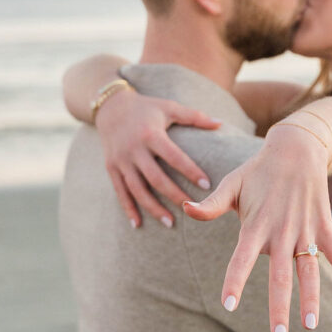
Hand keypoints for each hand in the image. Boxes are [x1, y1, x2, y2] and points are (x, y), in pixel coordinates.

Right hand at [95, 87, 220, 227]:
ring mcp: (121, 161)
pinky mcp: (111, 168)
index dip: (190, 171)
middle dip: (174, 195)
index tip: (207, 186)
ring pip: (137, 189)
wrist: (111, 108)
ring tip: (171, 223)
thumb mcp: (169, 107)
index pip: (174, 156)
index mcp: (150, 135)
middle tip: (192, 209)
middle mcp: (134, 149)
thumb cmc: (147, 108)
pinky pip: (120, 192)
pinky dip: (128, 209)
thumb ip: (195, 117)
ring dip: (153, 208)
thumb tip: (221, 123)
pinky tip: (138, 224)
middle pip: (156, 178)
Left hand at [182, 126, 331, 331]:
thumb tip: (184, 209)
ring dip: (311, 299)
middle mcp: (281, 232)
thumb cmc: (258, 171)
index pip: (241, 259)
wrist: (296, 148)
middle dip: (279, 307)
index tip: (228, 306)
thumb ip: (211, 204)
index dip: (234, 281)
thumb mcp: (231, 184)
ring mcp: (305, 231)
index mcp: (255, 226)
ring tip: (311, 326)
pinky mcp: (324, 227)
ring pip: (309, 271)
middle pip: (280, 276)